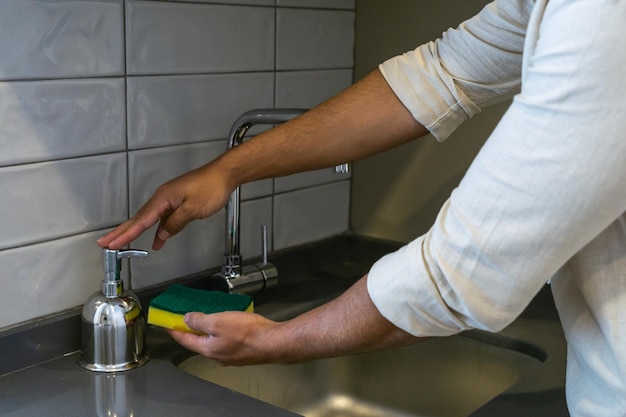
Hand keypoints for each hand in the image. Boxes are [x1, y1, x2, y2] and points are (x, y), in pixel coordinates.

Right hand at [97, 163, 232, 249]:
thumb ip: (175, 224)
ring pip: (147, 218)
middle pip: (138, 218)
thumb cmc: (211, 187)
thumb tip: (161, 235)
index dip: (126, 234)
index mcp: (163, 198)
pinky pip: (161, 217)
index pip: (141, 220)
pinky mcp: (176, 201)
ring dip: (134, 230)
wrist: (224, 175)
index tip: (113, 244)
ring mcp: (169, 199)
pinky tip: (156, 239)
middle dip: (121, 232)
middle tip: (105, 243)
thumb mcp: (192, 209)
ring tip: (120, 242)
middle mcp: (162, 197)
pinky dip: (155, 228)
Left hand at [167, 311, 280, 365]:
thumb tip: (186, 319)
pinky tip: (230, 323)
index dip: (174, 330)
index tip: (166, 323)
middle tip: (187, 316)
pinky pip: (227, 341)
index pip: (185, 339)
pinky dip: (223, 332)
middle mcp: (217, 356)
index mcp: (208, 349)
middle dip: (192, 329)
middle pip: (199, 341)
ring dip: (209, 330)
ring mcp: (231, 356)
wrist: (273, 342)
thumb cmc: (246, 332)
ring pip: (214, 341)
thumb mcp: (218, 321)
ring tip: (210, 316)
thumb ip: (199, 320)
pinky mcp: (243, 352)